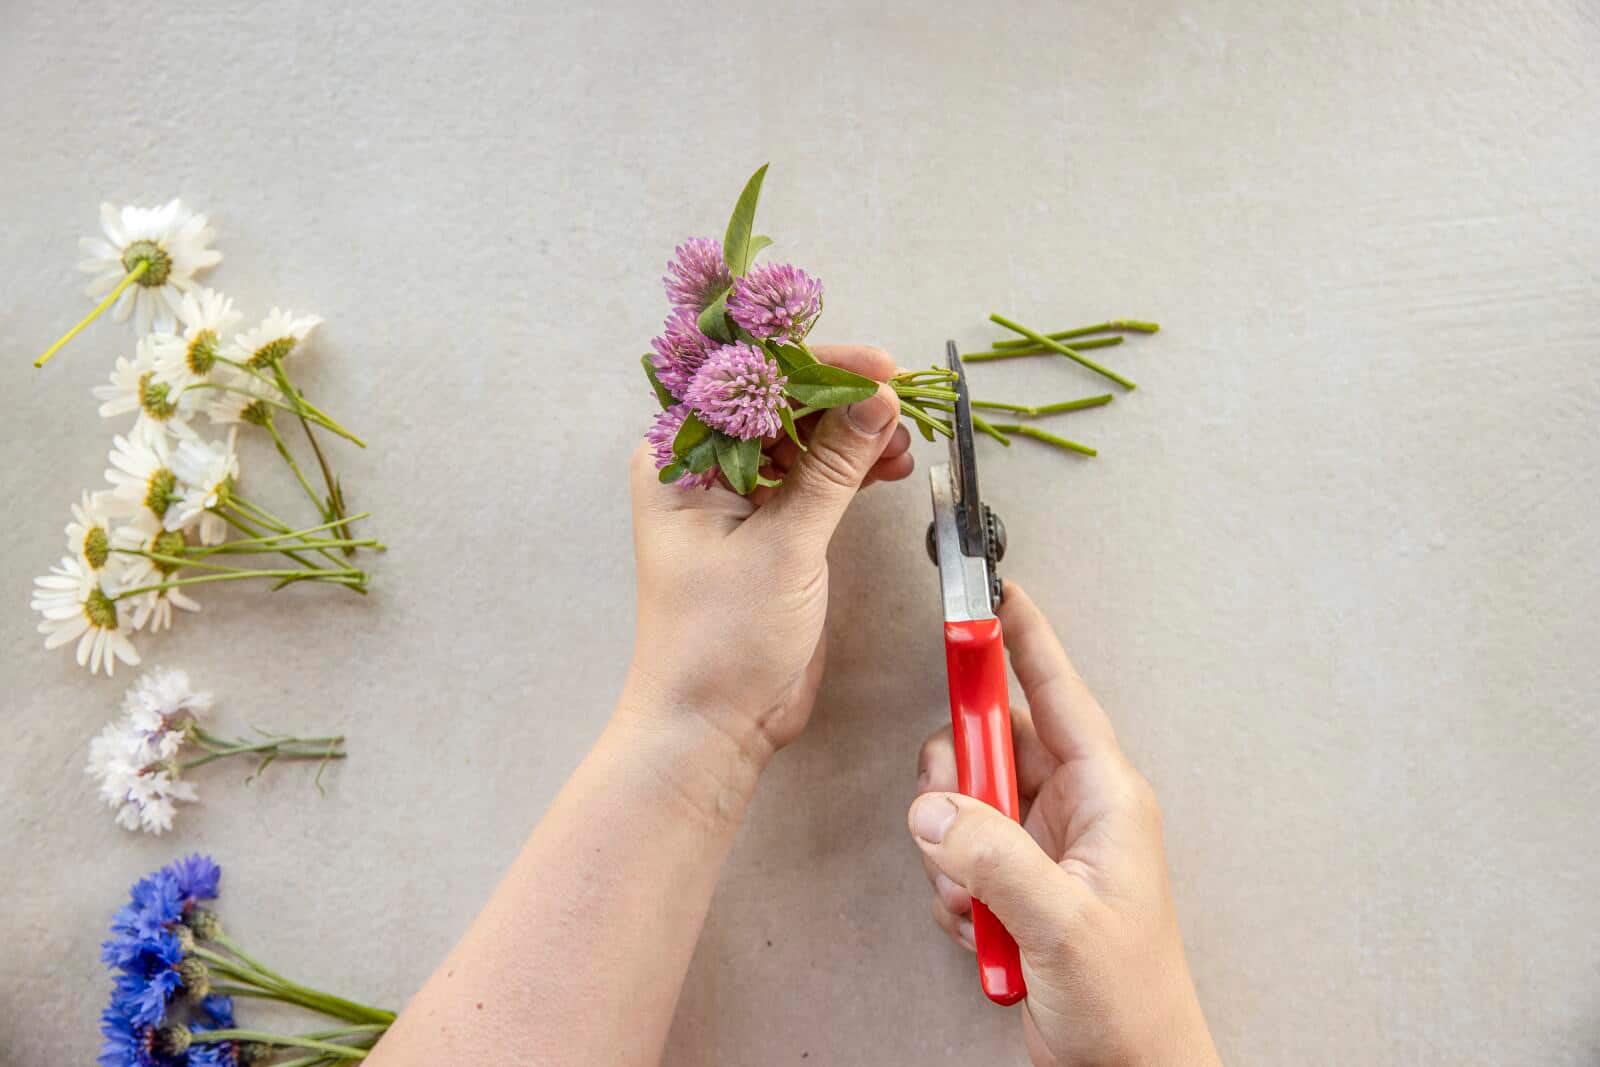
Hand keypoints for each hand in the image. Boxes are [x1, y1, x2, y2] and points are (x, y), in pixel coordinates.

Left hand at [626, 345, 912, 770]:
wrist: (714, 722)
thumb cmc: (722, 637)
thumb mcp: (784, 545)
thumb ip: (833, 468)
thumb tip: (877, 399)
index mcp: (680, 458)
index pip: (749, 382)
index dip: (816, 366)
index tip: (879, 368)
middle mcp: (704, 467)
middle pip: (779, 403)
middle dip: (841, 399)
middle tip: (899, 405)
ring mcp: (738, 496)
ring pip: (802, 438)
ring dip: (853, 433)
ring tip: (899, 442)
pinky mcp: (770, 527)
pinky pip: (813, 477)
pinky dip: (851, 468)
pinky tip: (888, 465)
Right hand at [909, 582, 1221, 1066]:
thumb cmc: (1132, 1002)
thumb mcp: (1064, 924)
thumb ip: (994, 859)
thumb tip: (934, 808)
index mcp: (1106, 797)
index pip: (1057, 693)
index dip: (1023, 639)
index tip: (990, 592)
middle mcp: (1073, 811)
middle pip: (991, 744)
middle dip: (957, 777)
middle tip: (949, 810)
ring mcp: (1041, 847)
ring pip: (963, 801)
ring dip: (951, 849)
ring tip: (978, 902)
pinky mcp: (1015, 883)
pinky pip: (957, 854)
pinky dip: (953, 889)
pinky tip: (982, 928)